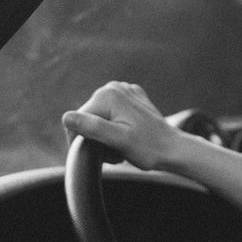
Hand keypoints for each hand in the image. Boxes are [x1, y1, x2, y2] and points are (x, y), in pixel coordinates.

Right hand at [62, 81, 183, 171]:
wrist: (174, 149)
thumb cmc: (148, 148)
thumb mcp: (118, 141)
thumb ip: (92, 128)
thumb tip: (66, 118)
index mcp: (108, 95)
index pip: (77, 120)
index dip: (82, 142)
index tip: (101, 154)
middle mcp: (113, 87)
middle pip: (88, 118)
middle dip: (95, 138)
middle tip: (115, 153)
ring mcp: (124, 91)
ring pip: (98, 117)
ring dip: (104, 135)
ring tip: (122, 146)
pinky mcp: (131, 98)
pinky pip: (111, 114)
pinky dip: (115, 128)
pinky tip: (128, 136)